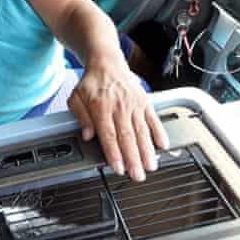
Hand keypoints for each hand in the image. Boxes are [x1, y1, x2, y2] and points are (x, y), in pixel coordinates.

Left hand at [67, 58, 168, 181]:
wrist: (107, 63)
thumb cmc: (92, 83)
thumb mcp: (76, 97)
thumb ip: (80, 116)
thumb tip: (87, 134)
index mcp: (101, 107)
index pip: (108, 135)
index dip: (114, 153)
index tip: (118, 167)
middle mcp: (120, 107)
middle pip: (127, 137)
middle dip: (133, 158)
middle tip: (137, 175)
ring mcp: (134, 105)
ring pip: (142, 131)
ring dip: (147, 150)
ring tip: (150, 166)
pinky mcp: (145, 103)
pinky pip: (154, 119)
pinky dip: (159, 132)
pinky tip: (163, 146)